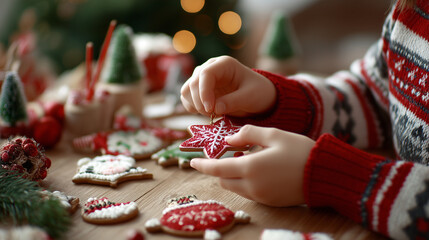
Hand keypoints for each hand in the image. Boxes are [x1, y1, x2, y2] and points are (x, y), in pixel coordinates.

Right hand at [180, 56, 275, 116]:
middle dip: (200, 102)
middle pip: (193, 83)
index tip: (210, 109)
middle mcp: (210, 68)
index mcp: (224, 64)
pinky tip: (206, 113)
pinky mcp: (199, 90)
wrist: (258, 96)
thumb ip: (234, 101)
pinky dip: (192, 108)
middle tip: (213, 114)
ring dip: (195, 105)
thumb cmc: (257, 92)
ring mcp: (202, 79)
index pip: (205, 74)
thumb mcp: (250, 97)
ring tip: (212, 113)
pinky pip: (187, 98)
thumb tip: (215, 108)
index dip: (204, 92)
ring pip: (186, 90)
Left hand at [190, 125, 314, 206]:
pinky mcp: (269, 202)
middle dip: (219, 169)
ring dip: (232, 176)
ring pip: (235, 187)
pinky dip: (245, 182)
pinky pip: (248, 192)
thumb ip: (248, 134)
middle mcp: (252, 185)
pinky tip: (257, 170)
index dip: (202, 166)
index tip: (191, 162)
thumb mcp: (274, 134)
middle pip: (223, 180)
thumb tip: (230, 139)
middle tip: (225, 155)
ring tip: (244, 160)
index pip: (217, 169)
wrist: (324, 174)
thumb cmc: (299, 150)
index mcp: (250, 167)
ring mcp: (260, 196)